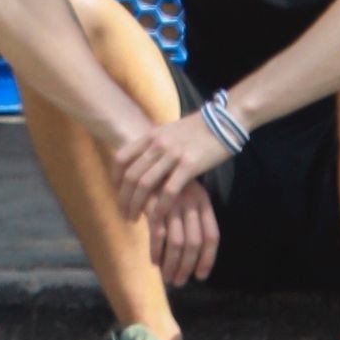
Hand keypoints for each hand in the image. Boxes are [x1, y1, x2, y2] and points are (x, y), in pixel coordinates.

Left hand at [113, 108, 230, 220]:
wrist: (224, 120)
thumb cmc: (198, 128)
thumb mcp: (170, 131)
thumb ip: (156, 144)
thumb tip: (144, 159)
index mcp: (151, 135)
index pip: (122, 158)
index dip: (115, 179)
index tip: (117, 193)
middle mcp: (158, 144)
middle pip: (131, 175)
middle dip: (123, 198)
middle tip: (123, 214)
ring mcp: (173, 154)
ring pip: (145, 184)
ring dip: (136, 205)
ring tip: (134, 219)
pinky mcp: (189, 165)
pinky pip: (168, 190)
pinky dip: (160, 206)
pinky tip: (158, 217)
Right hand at [146, 180, 220, 286]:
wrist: (145, 157)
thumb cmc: (167, 182)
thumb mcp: (186, 195)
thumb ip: (192, 220)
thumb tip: (194, 256)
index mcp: (203, 201)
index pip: (211, 236)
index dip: (208, 259)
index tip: (200, 276)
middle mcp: (191, 202)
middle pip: (194, 243)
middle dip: (186, 267)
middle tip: (179, 282)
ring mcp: (172, 202)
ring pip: (176, 243)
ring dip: (172, 264)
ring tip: (167, 277)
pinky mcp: (154, 203)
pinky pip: (157, 234)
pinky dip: (156, 252)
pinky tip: (154, 262)